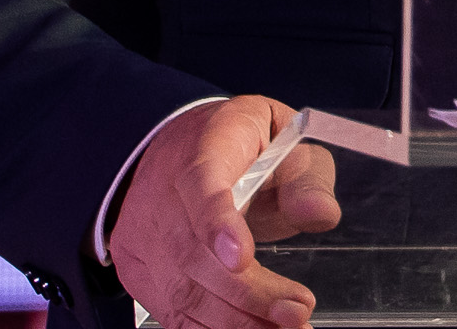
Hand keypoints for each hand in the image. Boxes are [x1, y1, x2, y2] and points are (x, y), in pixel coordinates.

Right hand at [111, 96, 342, 328]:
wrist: (187, 148)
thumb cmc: (245, 147)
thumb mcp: (290, 144)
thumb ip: (307, 180)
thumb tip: (319, 214)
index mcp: (203, 146)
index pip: (200, 184)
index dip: (217, 223)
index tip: (242, 258)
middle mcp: (159, 190)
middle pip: (193, 251)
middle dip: (247, 293)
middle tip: (296, 311)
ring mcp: (141, 232)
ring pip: (180, 289)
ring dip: (235, 320)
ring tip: (284, 326)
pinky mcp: (137, 268)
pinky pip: (171, 311)